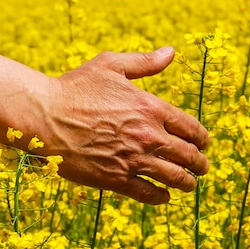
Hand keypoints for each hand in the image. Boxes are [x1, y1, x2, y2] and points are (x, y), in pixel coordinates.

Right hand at [35, 47, 209, 204]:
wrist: (45, 116)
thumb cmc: (75, 88)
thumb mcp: (111, 65)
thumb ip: (144, 62)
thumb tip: (171, 52)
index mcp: (151, 107)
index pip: (191, 128)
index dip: (203, 138)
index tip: (204, 144)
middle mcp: (148, 136)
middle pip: (188, 156)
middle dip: (200, 164)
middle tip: (203, 167)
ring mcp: (133, 160)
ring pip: (174, 178)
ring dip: (187, 183)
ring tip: (190, 184)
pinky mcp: (115, 179)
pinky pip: (148, 194)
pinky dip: (160, 197)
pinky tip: (164, 196)